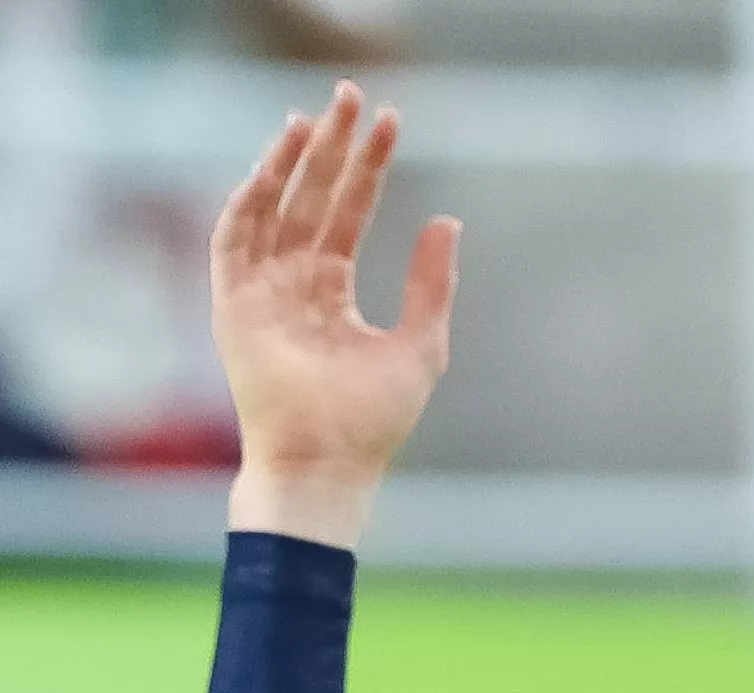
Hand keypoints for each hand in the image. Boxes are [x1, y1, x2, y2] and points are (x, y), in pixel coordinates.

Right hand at [214, 84, 458, 551]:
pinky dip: (250, 200)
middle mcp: (294, 279)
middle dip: (331, 146)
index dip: (369, 166)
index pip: (350, 211)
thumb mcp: (419, 344)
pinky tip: (273, 166)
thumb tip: (448, 219)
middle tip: (352, 95)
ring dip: (290, 160)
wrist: (329, 463)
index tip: (390, 122)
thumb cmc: (373, 420)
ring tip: (314, 118)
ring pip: (273, 205)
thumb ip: (432, 284)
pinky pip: (234, 237)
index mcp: (333, 288)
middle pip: (313, 196)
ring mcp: (260, 287)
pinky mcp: (232, 302)